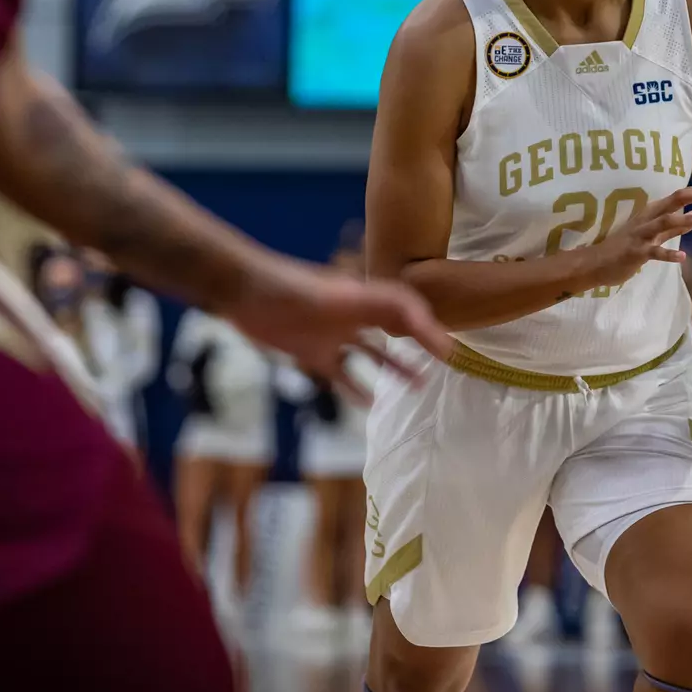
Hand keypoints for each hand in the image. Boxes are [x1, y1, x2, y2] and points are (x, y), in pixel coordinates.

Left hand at [224, 252, 450, 402]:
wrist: (243, 291)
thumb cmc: (287, 288)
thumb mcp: (335, 297)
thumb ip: (375, 304)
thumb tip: (417, 315)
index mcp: (362, 298)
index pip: (406, 310)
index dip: (429, 328)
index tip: (448, 351)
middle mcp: (353, 316)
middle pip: (395, 329)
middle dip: (420, 345)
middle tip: (445, 364)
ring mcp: (333, 336)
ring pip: (373, 354)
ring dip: (395, 369)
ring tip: (420, 385)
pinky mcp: (312, 353)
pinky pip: (341, 374)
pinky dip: (355, 388)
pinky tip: (369, 404)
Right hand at [581, 176, 691, 286]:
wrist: (597, 262)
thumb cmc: (627, 246)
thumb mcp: (653, 233)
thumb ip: (674, 225)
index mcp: (654, 211)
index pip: (682, 194)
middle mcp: (649, 218)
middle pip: (676, 200)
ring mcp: (642, 234)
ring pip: (664, 223)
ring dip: (684, 220)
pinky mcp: (636, 252)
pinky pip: (654, 252)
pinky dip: (668, 254)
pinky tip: (682, 257)